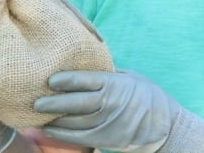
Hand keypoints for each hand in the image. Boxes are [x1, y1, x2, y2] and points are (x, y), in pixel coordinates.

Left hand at [34, 70, 203, 152]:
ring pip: (75, 122)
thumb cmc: (147, 96)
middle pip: (77, 103)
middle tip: (35, 100)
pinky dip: (62, 133)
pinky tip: (47, 128)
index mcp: (116, 84)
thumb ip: (107, 73)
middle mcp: (111, 104)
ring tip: (35, 113)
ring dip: (53, 119)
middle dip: (54, 103)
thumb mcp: (130, 77)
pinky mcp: (106, 139)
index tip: (50, 79)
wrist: (167, 128)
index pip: (87, 80)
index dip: (67, 80)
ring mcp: (108, 124)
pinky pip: (80, 138)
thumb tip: (82, 63)